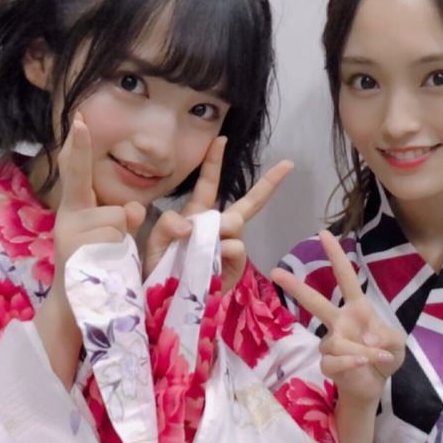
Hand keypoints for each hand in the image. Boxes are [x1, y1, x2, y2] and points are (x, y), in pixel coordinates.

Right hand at [36, 114, 144, 386]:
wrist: (74, 314)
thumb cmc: (97, 276)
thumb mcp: (113, 242)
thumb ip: (122, 219)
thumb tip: (131, 208)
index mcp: (75, 212)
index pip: (77, 174)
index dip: (78, 147)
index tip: (78, 118)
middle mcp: (67, 219)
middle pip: (116, 207)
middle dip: (124, 224)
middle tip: (107, 249)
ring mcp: (68, 236)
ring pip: (119, 223)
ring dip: (123, 245)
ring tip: (106, 266)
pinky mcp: (74, 253)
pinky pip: (113, 241)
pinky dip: (117, 257)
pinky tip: (101, 271)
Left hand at [142, 136, 292, 288]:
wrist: (161, 303)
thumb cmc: (156, 270)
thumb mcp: (153, 242)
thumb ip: (167, 225)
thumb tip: (194, 223)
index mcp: (195, 216)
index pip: (207, 185)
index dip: (214, 162)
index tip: (221, 139)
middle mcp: (216, 229)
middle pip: (247, 203)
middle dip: (268, 184)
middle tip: (288, 165)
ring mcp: (229, 247)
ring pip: (236, 222)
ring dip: (220, 226)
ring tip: (202, 242)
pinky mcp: (235, 266)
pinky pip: (235, 247)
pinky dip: (223, 248)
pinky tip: (214, 257)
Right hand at [271, 231, 404, 406]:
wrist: (376, 384)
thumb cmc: (385, 356)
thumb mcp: (397, 343)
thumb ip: (388, 337)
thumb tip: (368, 338)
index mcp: (357, 308)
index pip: (345, 277)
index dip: (336, 256)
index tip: (323, 234)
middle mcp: (339, 322)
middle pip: (315, 302)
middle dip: (295, 287)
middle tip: (275, 272)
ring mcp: (331, 343)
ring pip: (335, 342)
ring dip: (361, 351)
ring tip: (378, 358)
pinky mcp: (328, 364)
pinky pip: (334, 361)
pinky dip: (351, 362)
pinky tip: (363, 364)